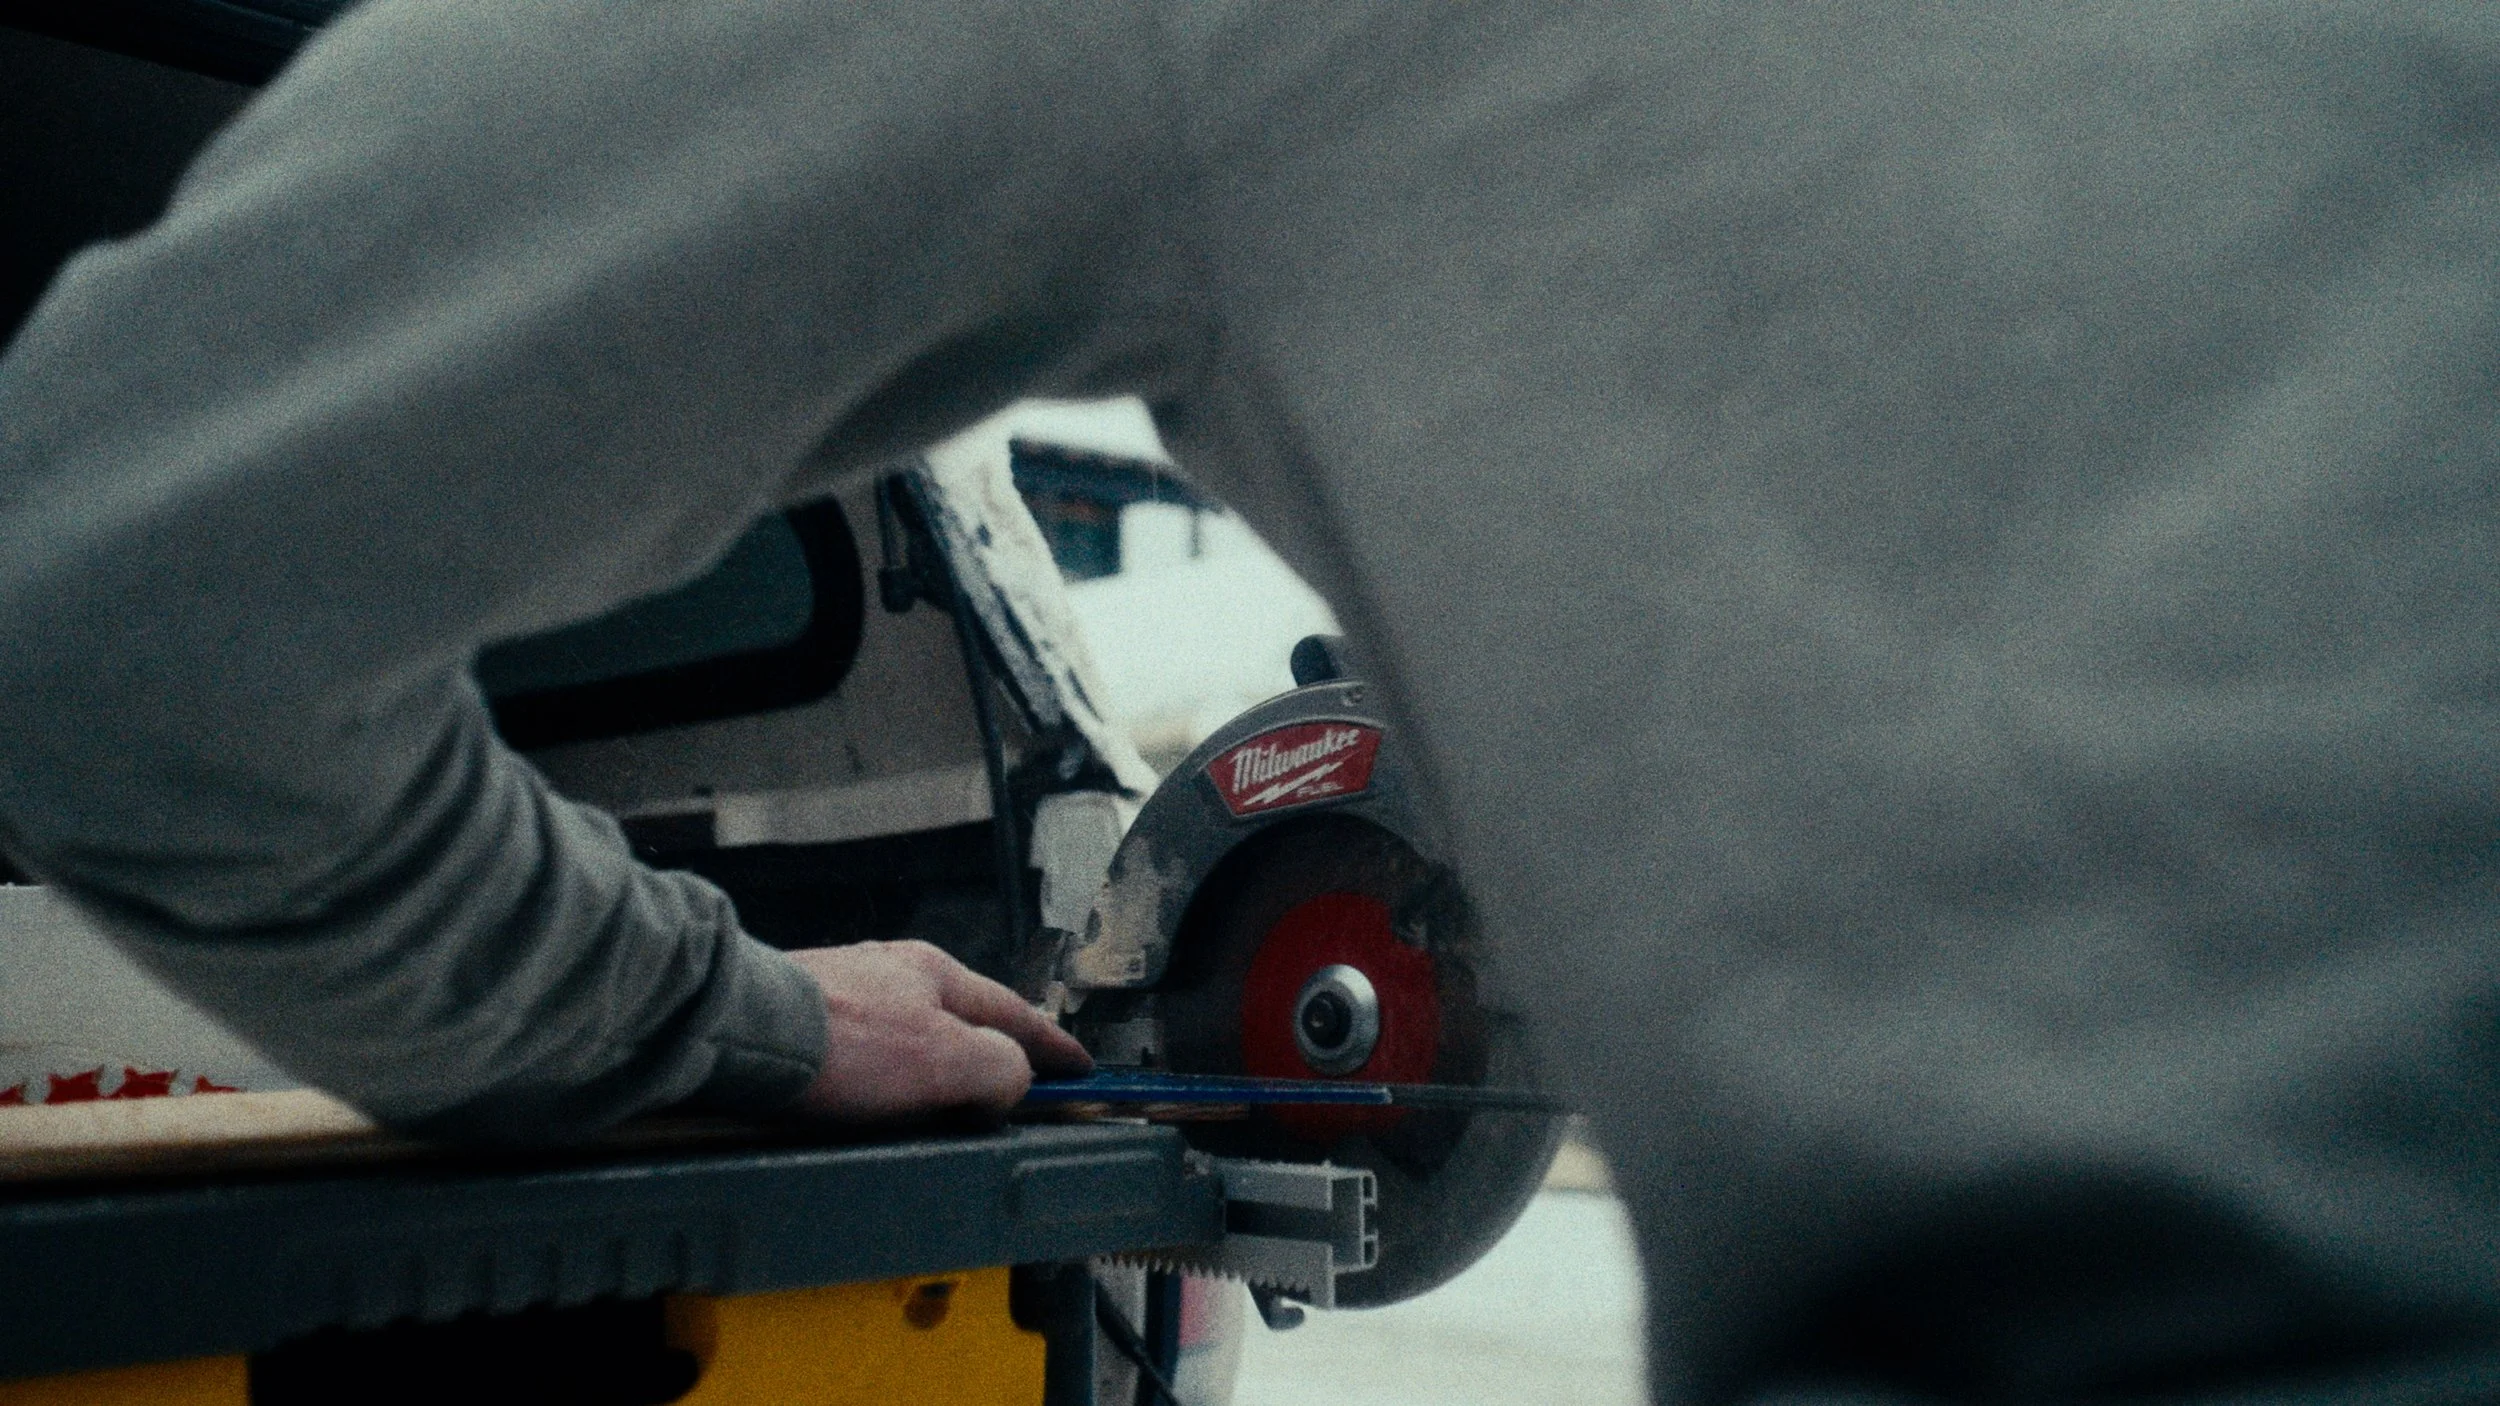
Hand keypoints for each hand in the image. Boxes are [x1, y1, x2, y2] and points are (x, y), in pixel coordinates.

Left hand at [783, 940, 1092, 1118]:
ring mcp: (844, 995)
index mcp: (935, 974)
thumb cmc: (841, 1042)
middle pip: (960, 1018)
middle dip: (990, 1053)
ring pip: (910, 1035)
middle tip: (1015, 1092)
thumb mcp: (947, 1060)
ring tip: (945, 1108)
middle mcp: (890, 974)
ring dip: (934, 1070)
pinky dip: (886, 1082)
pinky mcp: (803, 1027)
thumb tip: (1010, 1084)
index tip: (1078, 1068)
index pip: (1013, 1013)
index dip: (1051, 1046)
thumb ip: (998, 1070)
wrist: (741, 1034)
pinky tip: (876, 1105)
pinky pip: (865, 1056)